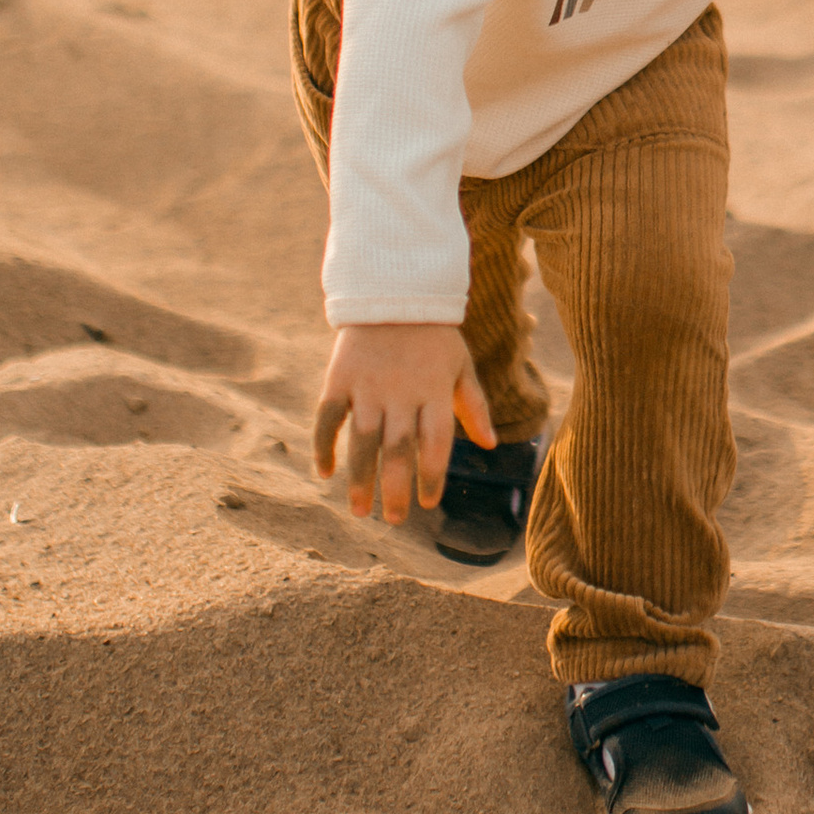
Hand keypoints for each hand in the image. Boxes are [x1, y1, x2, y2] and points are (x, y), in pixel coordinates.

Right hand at [313, 321, 494, 522]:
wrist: (392, 293)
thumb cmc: (433, 336)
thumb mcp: (462, 365)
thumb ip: (474, 405)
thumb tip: (490, 445)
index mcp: (433, 390)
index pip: (435, 443)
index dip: (432, 475)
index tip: (428, 503)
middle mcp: (400, 392)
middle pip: (397, 448)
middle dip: (395, 488)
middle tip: (393, 521)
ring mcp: (367, 386)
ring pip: (362, 440)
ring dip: (359, 477)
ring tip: (359, 511)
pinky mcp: (339, 378)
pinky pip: (328, 417)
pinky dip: (323, 445)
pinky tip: (324, 472)